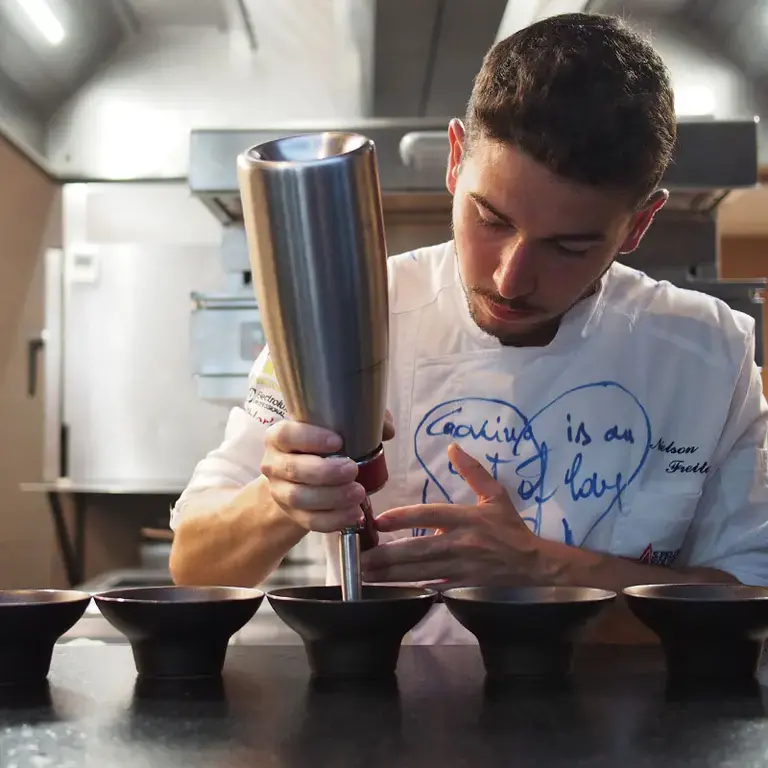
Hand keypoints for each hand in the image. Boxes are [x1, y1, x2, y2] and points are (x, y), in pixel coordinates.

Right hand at [261, 410, 394, 532]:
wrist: (303, 478)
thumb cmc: (324, 446)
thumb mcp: (338, 427)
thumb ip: (363, 419)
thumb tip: (386, 430)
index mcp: (280, 436)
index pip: (286, 435)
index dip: (310, 438)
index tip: (338, 441)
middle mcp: (274, 464)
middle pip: (293, 469)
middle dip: (325, 472)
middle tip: (353, 470)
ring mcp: (281, 492)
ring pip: (299, 498)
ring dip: (331, 497)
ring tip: (358, 493)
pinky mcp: (293, 515)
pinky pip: (310, 521)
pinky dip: (334, 519)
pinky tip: (354, 514)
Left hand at [361, 443, 544, 585]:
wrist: (532, 563)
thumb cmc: (510, 526)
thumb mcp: (496, 494)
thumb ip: (473, 471)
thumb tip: (453, 447)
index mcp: (468, 518)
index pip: (431, 515)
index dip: (404, 518)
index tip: (379, 520)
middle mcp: (461, 543)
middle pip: (419, 550)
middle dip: (387, 556)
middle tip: (360, 557)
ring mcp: (459, 567)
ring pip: (420, 572)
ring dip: (390, 574)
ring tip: (364, 574)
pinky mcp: (460, 584)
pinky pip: (430, 585)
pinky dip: (408, 586)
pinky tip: (387, 588)